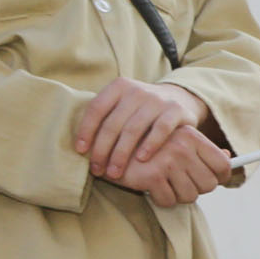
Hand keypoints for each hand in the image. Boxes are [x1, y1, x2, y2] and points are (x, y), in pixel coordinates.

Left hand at [77, 78, 214, 182]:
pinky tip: (141, 159)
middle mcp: (137, 90)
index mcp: (119, 86)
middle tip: (97, 170)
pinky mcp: (175, 109)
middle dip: (102, 149)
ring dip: (121, 153)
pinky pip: (160, 129)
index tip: (81, 151)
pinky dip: (150, 144)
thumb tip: (80, 146)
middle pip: (113, 123)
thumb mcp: (122, 105)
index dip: (86, 130)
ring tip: (114, 172)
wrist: (179, 99)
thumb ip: (105, 117)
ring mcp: (157, 99)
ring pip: (133, 129)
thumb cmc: (141, 110)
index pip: (96, 108)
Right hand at [103, 125, 230, 206]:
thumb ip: (203, 150)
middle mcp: (182, 146)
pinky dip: (161, 199)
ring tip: (164, 184)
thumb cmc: (146, 148)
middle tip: (180, 184)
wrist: (107, 147)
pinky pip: (169, 201)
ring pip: (190, 196)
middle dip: (196, 189)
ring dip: (177, 196)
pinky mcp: (151, 176)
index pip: (223, 165)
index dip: (220, 178)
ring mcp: (167, 161)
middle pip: (209, 185)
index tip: (212, 180)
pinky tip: (152, 188)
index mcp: (191, 135)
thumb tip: (229, 158)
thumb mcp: (176, 142)